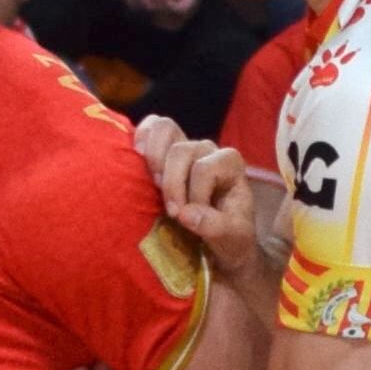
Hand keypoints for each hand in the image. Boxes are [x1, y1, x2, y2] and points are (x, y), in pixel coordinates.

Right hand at [130, 112, 262, 280]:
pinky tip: (138, 155)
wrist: (221, 242)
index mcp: (230, 164)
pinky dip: (142, 136)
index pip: (204, 168)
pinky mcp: (166, 151)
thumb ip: (215, 226)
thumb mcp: (233, 239)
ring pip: (165, 130)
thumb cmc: (230, 237)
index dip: (194, 195)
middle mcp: (208, 150)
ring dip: (154, 159)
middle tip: (171, 211)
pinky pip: (151, 127)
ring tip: (155, 185)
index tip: (191, 218)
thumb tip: (185, 213)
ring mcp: (186, 147)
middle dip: (172, 183)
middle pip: (181, 150)